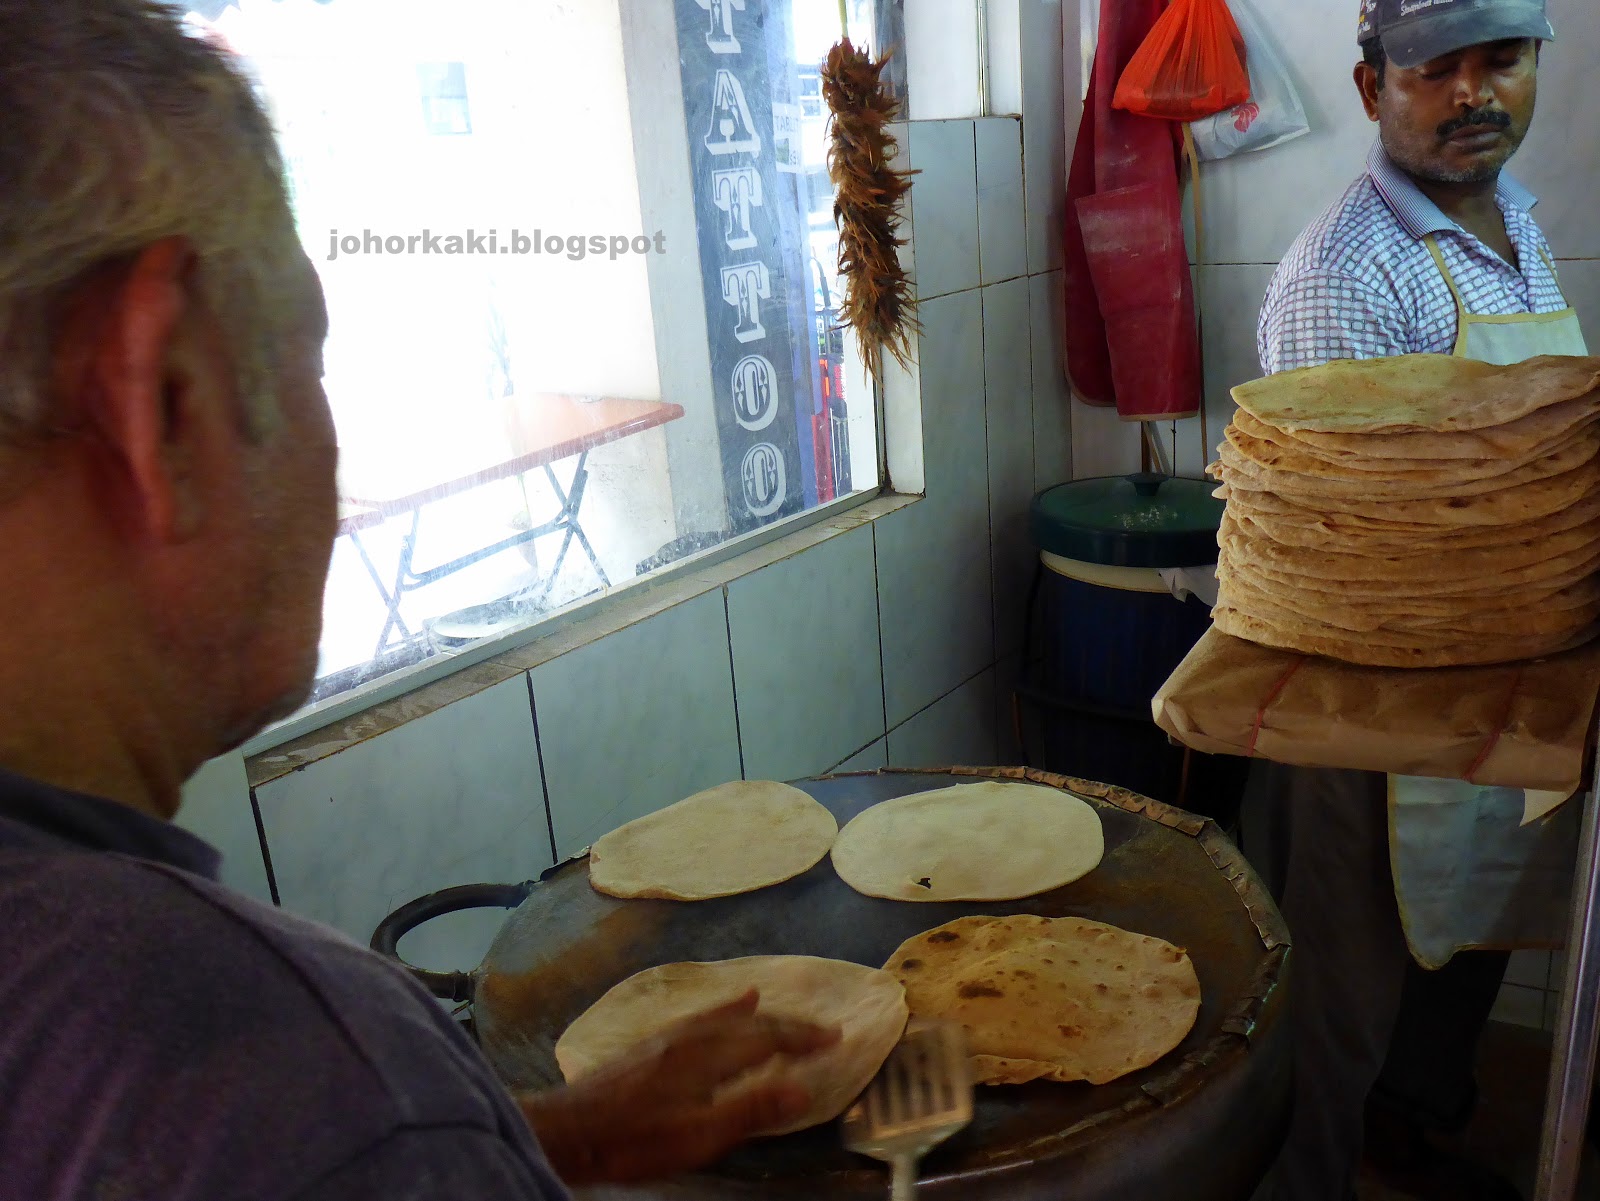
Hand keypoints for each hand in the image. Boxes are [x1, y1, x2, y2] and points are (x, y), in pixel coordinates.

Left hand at [519, 989, 840, 1185]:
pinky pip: (696, 1018)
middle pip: (749, 1024)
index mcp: (710, 1055)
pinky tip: (712, 1012)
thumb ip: (752, 1109)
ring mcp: (667, 1038)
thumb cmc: (638, 1139)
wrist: (570, 1130)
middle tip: (819, 1027)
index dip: (803, 1038)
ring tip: (763, 998)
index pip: (769, 1039)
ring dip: (750, 1013)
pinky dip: (715, 1011)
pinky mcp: (648, 1046)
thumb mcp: (701, 1135)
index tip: (836, 1036)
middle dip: (786, 1024)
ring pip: (719, 1016)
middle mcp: (692, 1036)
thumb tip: (803, 1087)